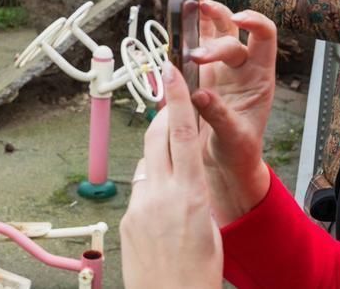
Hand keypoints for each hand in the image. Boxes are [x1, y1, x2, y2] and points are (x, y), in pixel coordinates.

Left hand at [121, 65, 221, 288]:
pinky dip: (152, 188)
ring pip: (147, 164)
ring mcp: (140, 208)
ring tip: (174, 167)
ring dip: (158, 155)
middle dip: (164, 115)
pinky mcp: (126, 221)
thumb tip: (187, 181)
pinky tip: (163, 207)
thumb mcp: (212, 229)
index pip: (182, 134)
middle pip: (158, 137)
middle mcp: (161, 196)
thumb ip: (197, 197)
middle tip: (170, 99)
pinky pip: (140, 191)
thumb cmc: (199, 276)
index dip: (176, 98)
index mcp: (191, 195)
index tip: (171, 70)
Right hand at [189, 0, 275, 224]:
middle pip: (232, 35)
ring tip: (189, 7)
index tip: (238, 20)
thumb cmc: (238, 150)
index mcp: (260, 78)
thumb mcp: (233, 138)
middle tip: (194, 58)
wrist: (223, 162)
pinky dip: (188, 31)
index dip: (255, 22)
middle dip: (214, 42)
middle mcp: (242, 67)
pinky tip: (178, 24)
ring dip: (204, 16)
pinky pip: (196, 44)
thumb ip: (219, 115)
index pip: (265, 38)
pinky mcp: (202, 73)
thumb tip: (200, 95)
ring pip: (216, 30)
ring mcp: (221, 67)